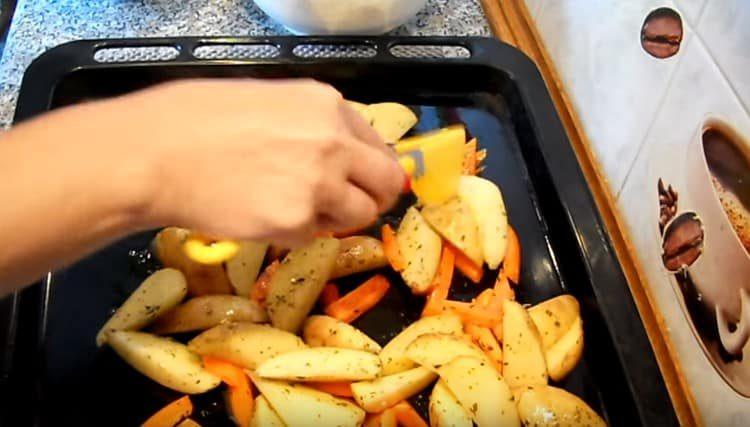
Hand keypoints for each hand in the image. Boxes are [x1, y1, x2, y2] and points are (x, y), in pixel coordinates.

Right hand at [117, 79, 403, 245]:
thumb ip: (313, 125)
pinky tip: (264, 215)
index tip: (362, 182)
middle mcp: (335, 142)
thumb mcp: (269, 102)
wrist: (155, 154)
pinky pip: (316, 235)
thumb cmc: (195, 120)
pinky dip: (298, 232)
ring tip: (295, 210)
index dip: (371, 168)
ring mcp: (321, 183)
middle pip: (387, 182)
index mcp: (328, 105)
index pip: (378, 145)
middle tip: (350, 207)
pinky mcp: (298, 221)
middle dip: (373, 197)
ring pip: (361, 215)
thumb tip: (340, 152)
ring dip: (337, 218)